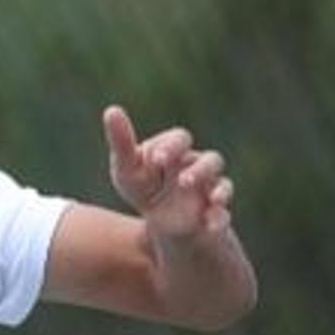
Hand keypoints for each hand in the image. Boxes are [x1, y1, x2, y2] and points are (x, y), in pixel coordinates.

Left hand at [103, 105, 235, 243]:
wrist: (160, 223)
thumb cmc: (142, 187)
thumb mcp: (127, 169)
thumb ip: (121, 142)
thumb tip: (112, 109)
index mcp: (177, 152)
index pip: (180, 140)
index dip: (172, 147)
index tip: (157, 160)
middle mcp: (198, 168)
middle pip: (211, 160)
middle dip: (199, 170)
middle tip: (183, 181)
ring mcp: (209, 191)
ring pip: (223, 184)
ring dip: (217, 190)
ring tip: (207, 199)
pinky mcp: (213, 215)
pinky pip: (222, 217)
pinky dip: (218, 220)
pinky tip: (209, 225)